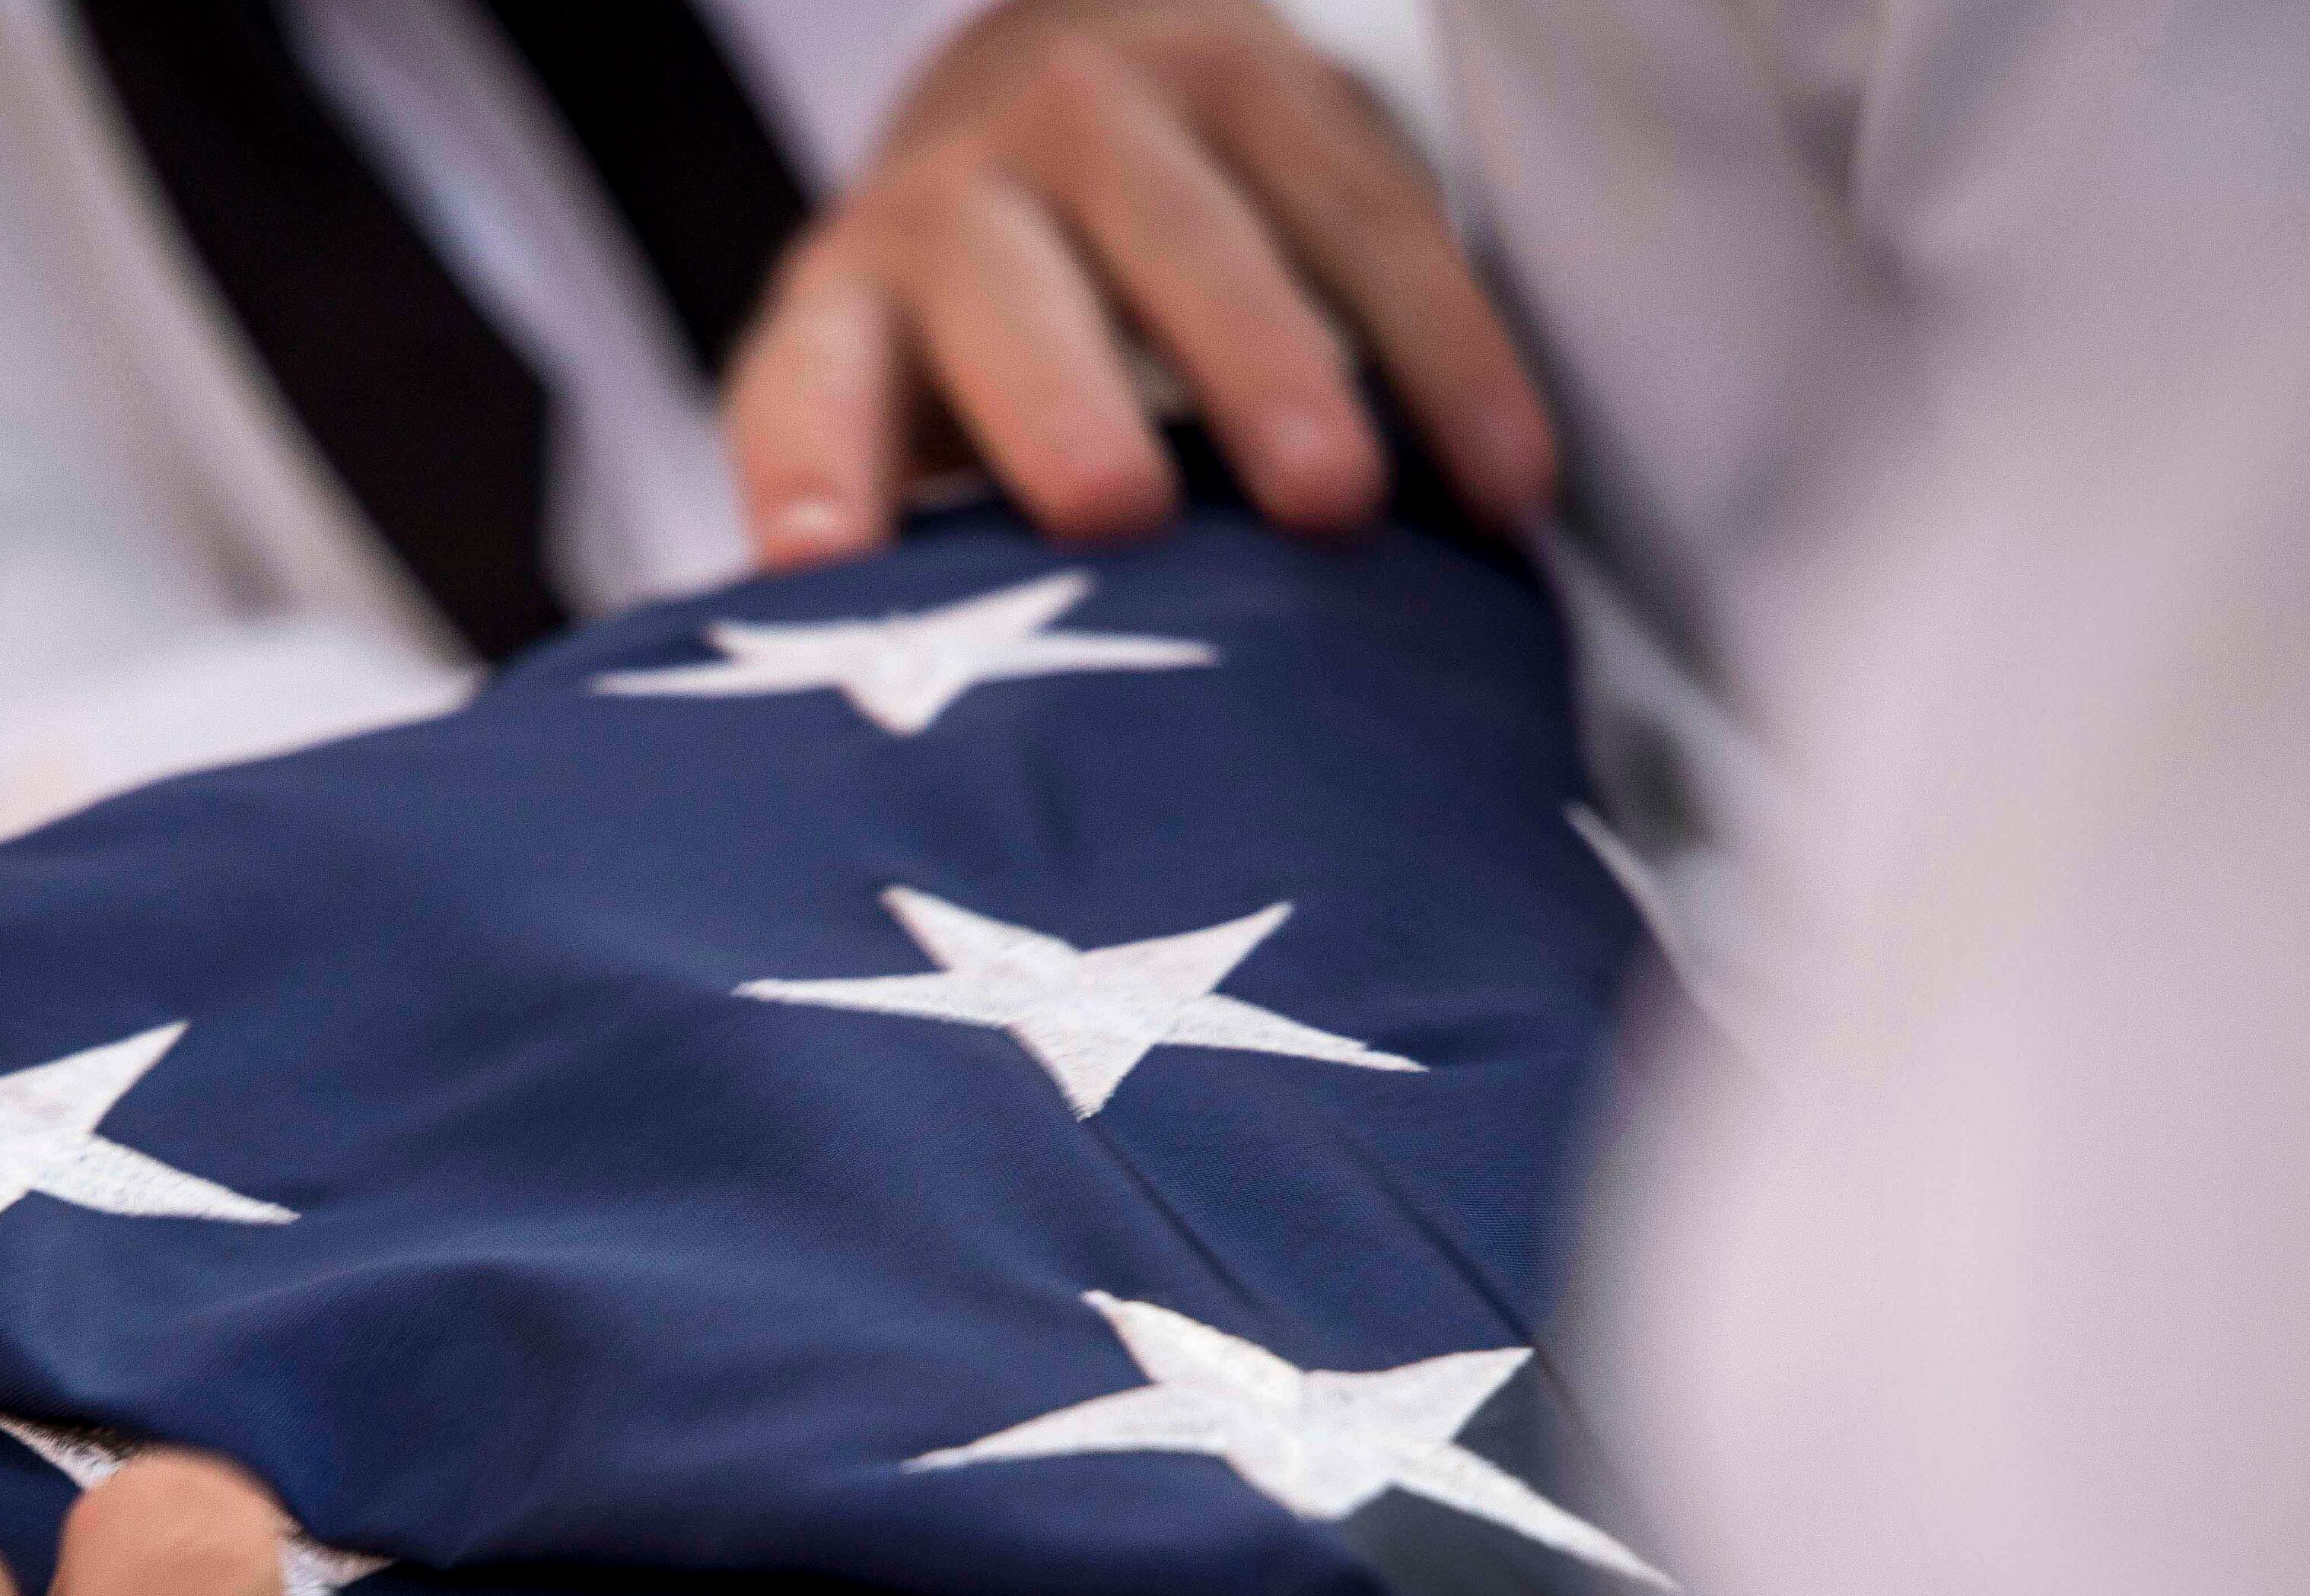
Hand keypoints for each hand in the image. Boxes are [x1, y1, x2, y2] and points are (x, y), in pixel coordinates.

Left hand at [727, 0, 1553, 565]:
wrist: (1067, 98)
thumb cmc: (991, 341)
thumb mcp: (922, 433)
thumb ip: (932, 573)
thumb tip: (945, 794)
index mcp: (853, 306)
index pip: (807, 388)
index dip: (813, 471)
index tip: (820, 568)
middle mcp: (967, 198)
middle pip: (1005, 293)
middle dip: (1060, 402)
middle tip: (1114, 516)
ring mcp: (1118, 120)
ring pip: (1199, 234)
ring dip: (1274, 369)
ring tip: (1337, 505)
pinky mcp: (1275, 86)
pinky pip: (1373, 213)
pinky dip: (1446, 349)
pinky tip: (1502, 476)